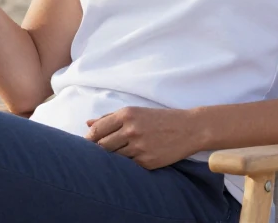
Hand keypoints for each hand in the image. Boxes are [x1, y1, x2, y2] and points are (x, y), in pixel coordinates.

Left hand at [84, 107, 198, 169]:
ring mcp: (139, 147)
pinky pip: (128, 166)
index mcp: (127, 114)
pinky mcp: (147, 162)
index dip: (89, 139)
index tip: (88, 144)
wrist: (189, 129)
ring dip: (110, 159)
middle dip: (97, 151)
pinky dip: (125, 165)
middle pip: (102, 146)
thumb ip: (110, 118)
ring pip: (114, 158)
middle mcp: (131, 130)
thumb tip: (88, 123)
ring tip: (111, 159)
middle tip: (95, 155)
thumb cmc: (159, 119)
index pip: (97, 130)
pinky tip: (127, 162)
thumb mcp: (136, 112)